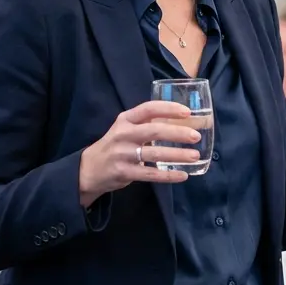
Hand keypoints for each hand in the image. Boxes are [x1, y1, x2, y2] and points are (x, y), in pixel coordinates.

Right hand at [79, 101, 202, 207]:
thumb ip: (146, 125)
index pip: (149, 108)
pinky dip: (168, 175)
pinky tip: (183, 175)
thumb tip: (181, 123)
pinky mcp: (124, 172)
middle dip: (177, 133)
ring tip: (194, 156)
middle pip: (154, 131)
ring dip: (177, 155)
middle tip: (196, 136)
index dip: (169, 109)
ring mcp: (123, 154)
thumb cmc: (115, 146)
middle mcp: (123, 134)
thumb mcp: (125, 129)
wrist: (89, 169)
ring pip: (154, 154)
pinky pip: (150, 175)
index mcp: (125, 120)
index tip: (187, 112)